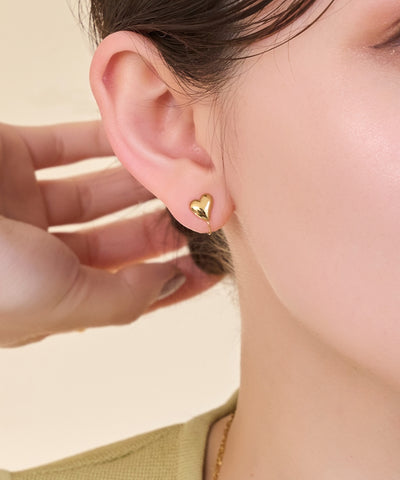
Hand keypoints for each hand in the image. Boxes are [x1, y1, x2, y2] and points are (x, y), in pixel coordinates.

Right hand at [0, 120, 221, 347]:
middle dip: (161, 225)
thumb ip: (123, 296)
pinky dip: (97, 139)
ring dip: (137, 179)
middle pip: (118, 239)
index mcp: (51, 297)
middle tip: (201, 206)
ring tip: (180, 168)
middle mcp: (40, 254)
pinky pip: (62, 145)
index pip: (127, 290)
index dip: (172, 280)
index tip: (210, 265)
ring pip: (96, 191)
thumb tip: (171, 283)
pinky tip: (134, 135)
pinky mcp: (6, 160)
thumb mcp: (63, 300)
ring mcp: (22, 205)